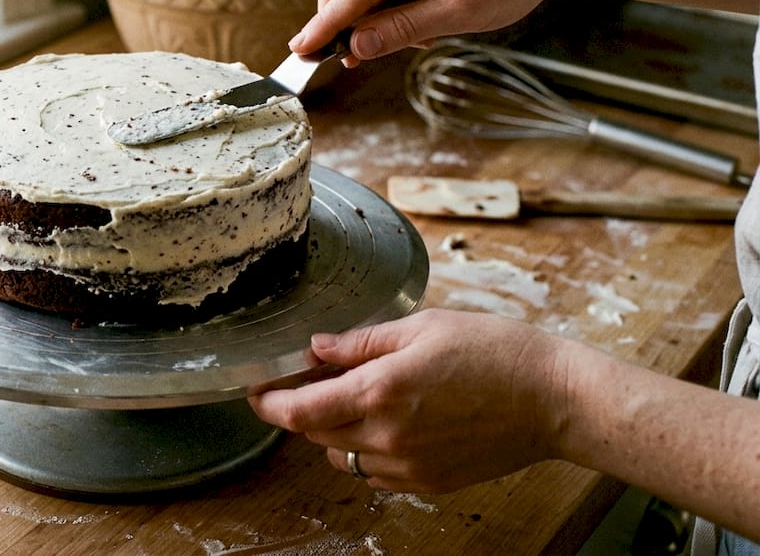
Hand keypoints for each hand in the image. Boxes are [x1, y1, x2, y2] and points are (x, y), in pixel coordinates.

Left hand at [248, 308, 568, 492]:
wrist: (554, 399)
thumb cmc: (496, 352)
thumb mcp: (423, 328)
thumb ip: (362, 342)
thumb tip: (317, 348)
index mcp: (380, 392)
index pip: (300, 412)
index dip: (269, 404)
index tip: (257, 391)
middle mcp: (388, 436)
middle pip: (316, 435)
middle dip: (304, 410)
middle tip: (311, 382)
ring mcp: (408, 466)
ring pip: (345, 456)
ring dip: (336, 431)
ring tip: (359, 399)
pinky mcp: (429, 483)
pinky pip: (377, 473)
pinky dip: (370, 450)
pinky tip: (393, 423)